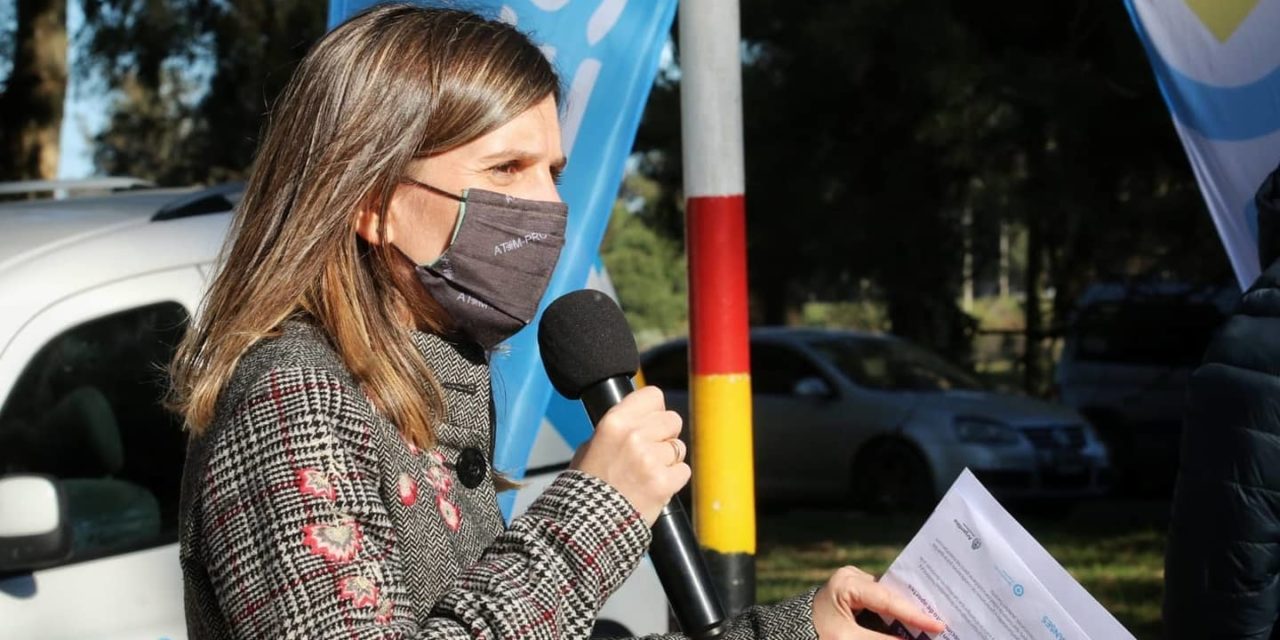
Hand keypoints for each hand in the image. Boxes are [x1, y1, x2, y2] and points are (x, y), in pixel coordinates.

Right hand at [569, 385, 689, 525]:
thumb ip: (618, 429)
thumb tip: (640, 419)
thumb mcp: (591, 446)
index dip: (654, 410)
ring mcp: (650, 460)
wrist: (588, 522)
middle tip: (650, 452)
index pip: (653, 395)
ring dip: (668, 460)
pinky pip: (683, 471)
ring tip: (647, 474)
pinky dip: (673, 480)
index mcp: (614, 422)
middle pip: (673, 420)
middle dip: (665, 435)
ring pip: (679, 448)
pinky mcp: (663, 483)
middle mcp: (634, 436)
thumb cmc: (587, 485)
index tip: (650, 421)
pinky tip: (654, 486)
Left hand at [813, 566, 946, 638]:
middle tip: (942, 622)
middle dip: (914, 612)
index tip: (938, 625)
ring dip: (907, 613)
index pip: (887, 599)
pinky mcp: (858, 592)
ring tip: (933, 623)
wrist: (793, 634)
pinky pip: (883, 602)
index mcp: (846, 583)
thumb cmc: (815, 635)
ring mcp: (855, 582)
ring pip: (890, 598)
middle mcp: (853, 576)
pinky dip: (896, 614)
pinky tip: (915, 624)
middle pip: (892, 595)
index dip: (914, 614)